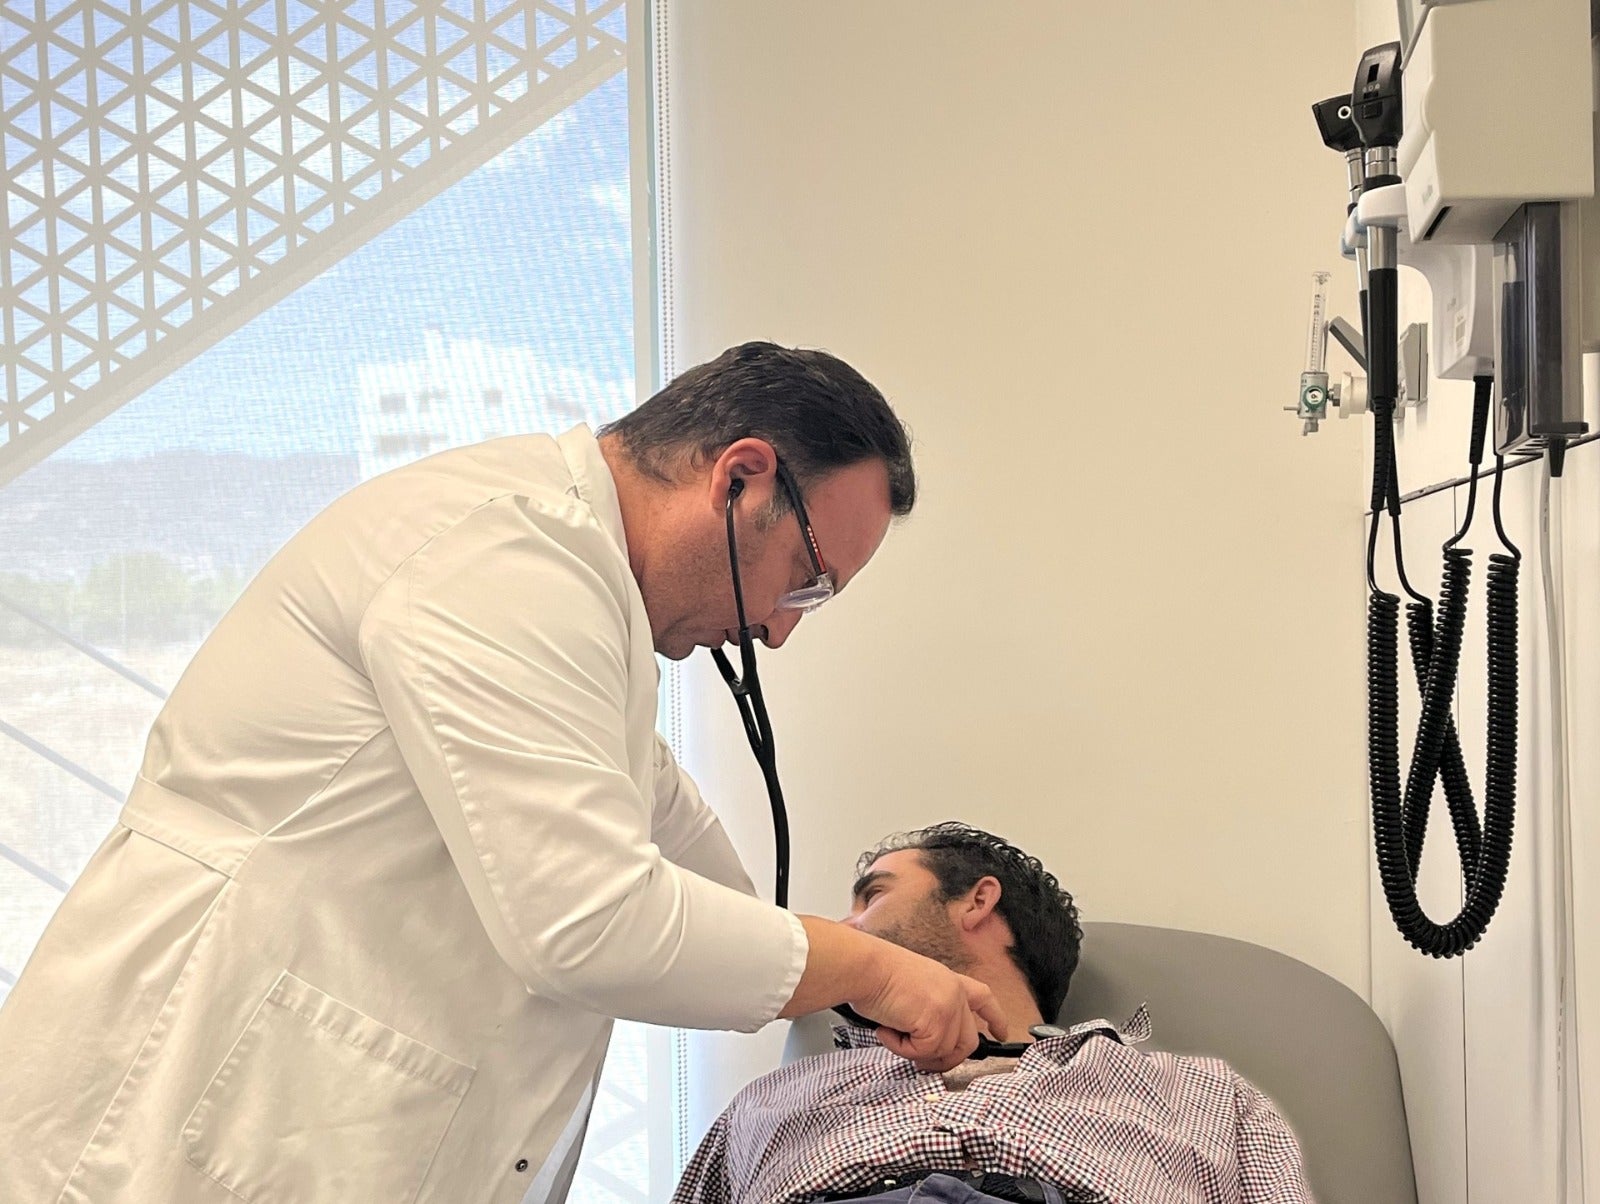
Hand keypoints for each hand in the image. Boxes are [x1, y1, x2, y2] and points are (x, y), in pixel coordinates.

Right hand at [849, 940, 1010, 1072]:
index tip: (1001, 1033)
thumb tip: (928, 1044)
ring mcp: (949, 1007)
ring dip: (913, 1051)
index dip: (995, 1018)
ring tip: (891, 1031)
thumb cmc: (875, 974)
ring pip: (943, 1052)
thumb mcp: (914, 988)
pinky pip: (923, 1053)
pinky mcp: (936, 1022)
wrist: (865, 967)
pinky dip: (901, 1049)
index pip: (984, 999)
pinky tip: (887, 1030)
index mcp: (949, 981)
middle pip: (967, 1042)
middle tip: (920, 1060)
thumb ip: (930, 1010)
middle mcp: (955, 993)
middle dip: (946, 1060)